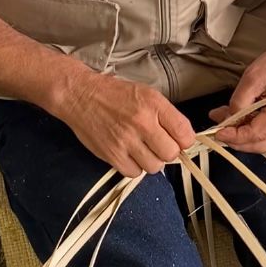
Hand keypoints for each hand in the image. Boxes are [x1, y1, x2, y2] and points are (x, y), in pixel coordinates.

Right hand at [58, 67, 195, 176]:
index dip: (184, 140)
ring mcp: (126, 140)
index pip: (184, 134)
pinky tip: (129, 154)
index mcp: (154, 105)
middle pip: (171, 154)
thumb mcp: (146, 94)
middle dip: (168, 151)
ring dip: (151, 160)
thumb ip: (166, 115)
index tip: (178, 139)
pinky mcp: (111, 154)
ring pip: (154, 166)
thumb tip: (183, 138)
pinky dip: (134, 167)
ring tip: (142, 149)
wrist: (80, 95)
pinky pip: (134, 172)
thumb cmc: (114, 94)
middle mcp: (142, 123)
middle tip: (158, 144)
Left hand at [209, 37, 265, 152]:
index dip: (235, 136)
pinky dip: (252, 131)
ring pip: (265, 142)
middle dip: (238, 142)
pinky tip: (239, 120)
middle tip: (219, 132)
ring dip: (244, 137)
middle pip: (262, 145)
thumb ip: (239, 101)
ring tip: (225, 123)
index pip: (257, 134)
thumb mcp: (253, 77)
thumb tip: (227, 119)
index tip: (217, 132)